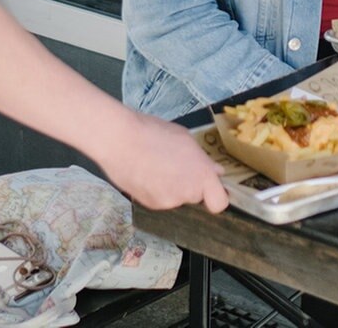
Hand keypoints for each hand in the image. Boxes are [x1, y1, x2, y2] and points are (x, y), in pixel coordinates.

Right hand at [90, 109, 229, 212]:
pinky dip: (154, 190)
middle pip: (195, 197)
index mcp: (201, 175)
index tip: (208, 185)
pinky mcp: (149, 205)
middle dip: (189, 185)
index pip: (219, 203)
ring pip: (175, 198)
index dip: (216, 195)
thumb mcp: (184, 138)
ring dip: (171, 187)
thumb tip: (215, 171)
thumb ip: (201, 159)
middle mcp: (187, 193)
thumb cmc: (154, 132)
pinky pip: (159, 199)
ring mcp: (167, 202)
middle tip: (175, 166)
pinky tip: (145, 173)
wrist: (119, 140)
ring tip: (155, 166)